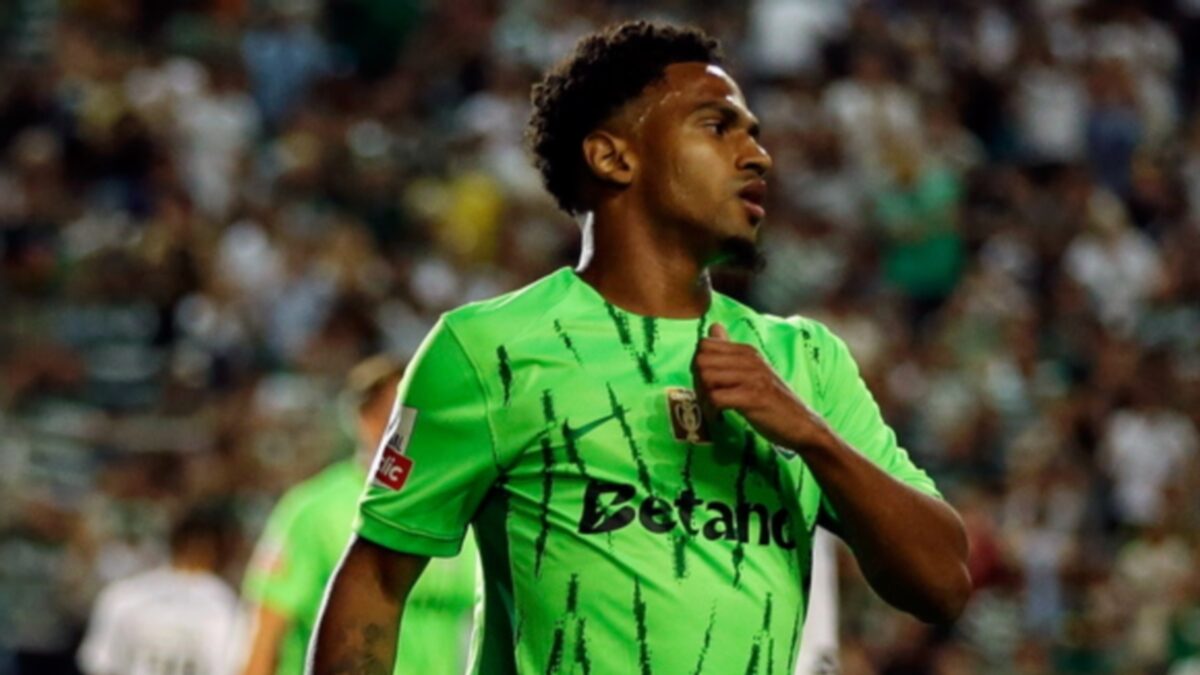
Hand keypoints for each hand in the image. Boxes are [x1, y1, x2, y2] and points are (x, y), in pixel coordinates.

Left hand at [692, 323, 827, 451]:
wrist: (801, 424)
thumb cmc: (773, 400)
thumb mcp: (753, 371)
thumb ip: (731, 351)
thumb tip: (714, 326)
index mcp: (747, 351)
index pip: (704, 345)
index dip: (698, 366)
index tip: (705, 384)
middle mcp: (749, 359)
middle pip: (701, 361)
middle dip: (697, 382)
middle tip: (706, 399)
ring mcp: (752, 377)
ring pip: (706, 378)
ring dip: (703, 398)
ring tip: (712, 409)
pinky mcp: (753, 397)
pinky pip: (716, 398)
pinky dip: (712, 411)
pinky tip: (719, 417)